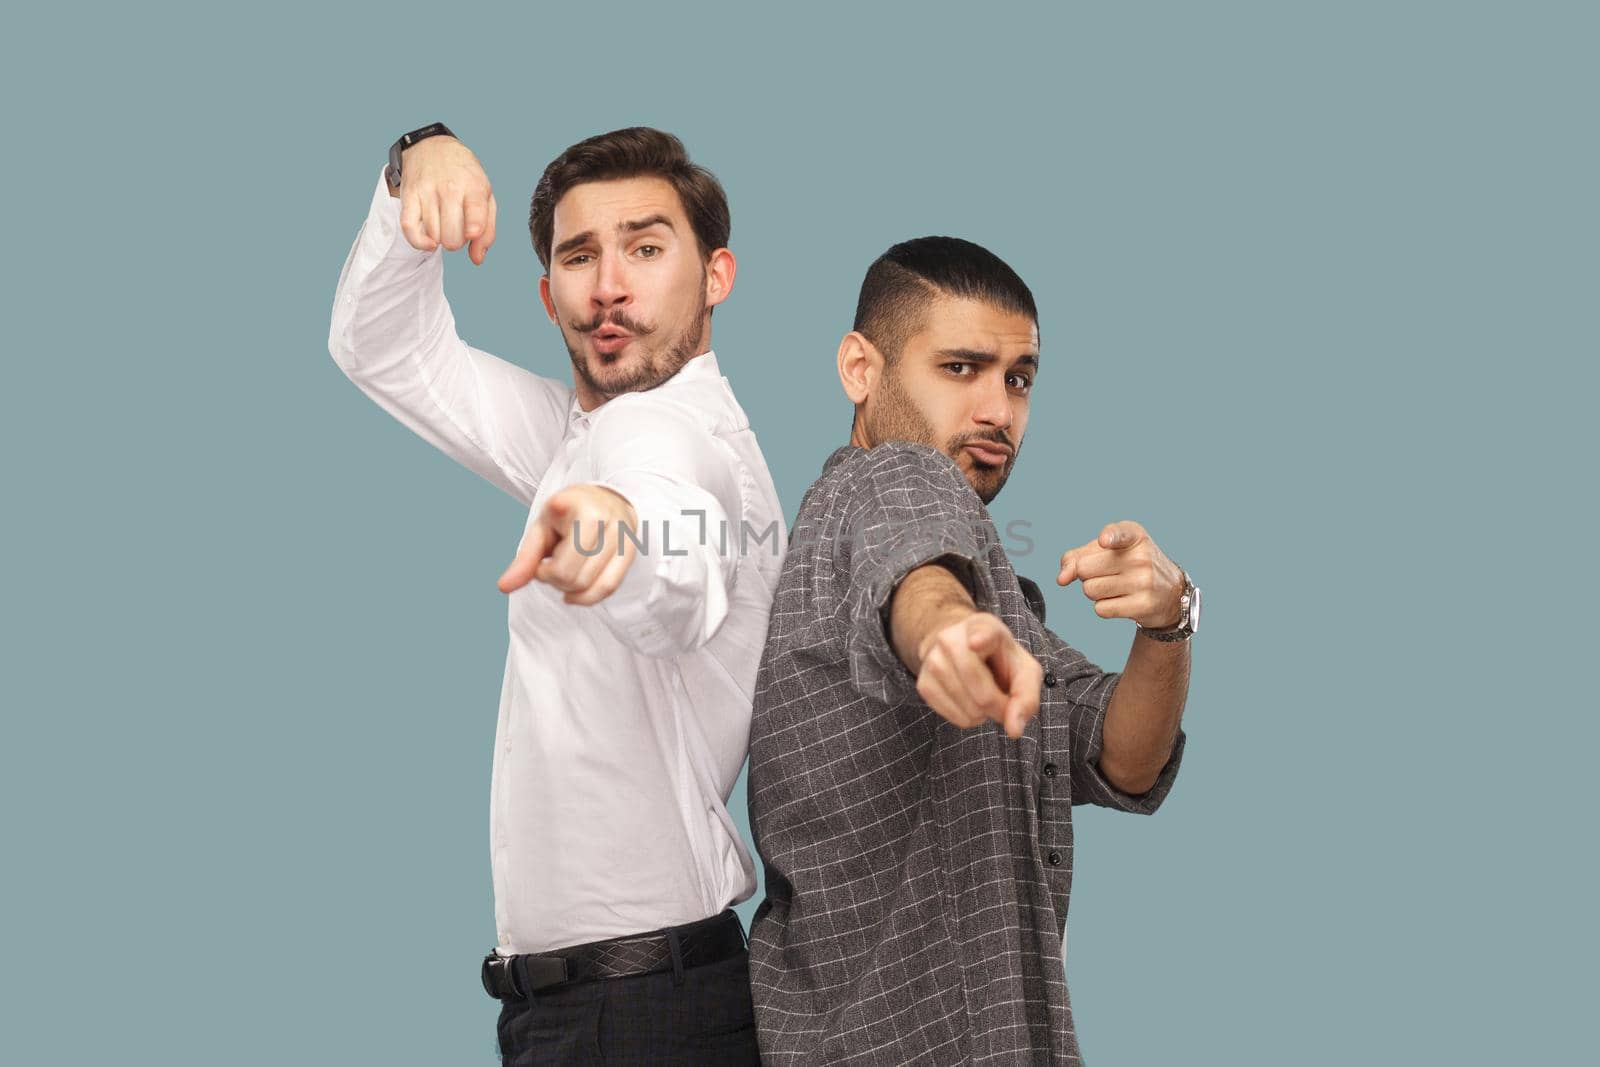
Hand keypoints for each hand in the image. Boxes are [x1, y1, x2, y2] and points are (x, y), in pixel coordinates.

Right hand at [395, 136, 496, 264]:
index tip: (472, 233)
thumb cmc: (464, 176)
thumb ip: (487, 230)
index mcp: (473, 187)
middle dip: (457, 242)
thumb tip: (477, 258)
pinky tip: (430, 242)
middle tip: (458, 230)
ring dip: (440, 239)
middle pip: (452, 236)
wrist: (432, 147)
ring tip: (444, 226)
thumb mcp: (485, 196)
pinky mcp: (408, 196)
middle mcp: (449, 188)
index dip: (474, 230)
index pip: (474, 215)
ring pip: (434, 236)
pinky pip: (409, 228)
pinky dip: (418, 242)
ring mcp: (427, 192)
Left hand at [497, 485, 640, 604]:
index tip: (542, 560)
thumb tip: (503, 587)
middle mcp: (605, 520)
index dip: (543, 571)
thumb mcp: (541, 529)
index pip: (560, 565)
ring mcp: (622, 536)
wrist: (606, 499)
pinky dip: (588, 597)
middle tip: (552, 566)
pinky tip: (574, 594)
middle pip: (574, 578)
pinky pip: (609, 587)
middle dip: (556, 581)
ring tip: (566, 571)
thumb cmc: (568, 514)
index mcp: (578, 509)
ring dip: (571, 588)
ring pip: (590, 585)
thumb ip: (525, 559)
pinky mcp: (630, 550)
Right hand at [914, 612, 1042, 739]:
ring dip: (984, 714)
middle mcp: (952, 639)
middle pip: (982, 693)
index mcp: (983, 627)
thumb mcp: (1024, 670)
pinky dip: (968, 718)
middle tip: (1004, 701)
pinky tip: (969, 701)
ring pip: (969, 709)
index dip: (981, 639)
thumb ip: (1027, 697)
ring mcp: (933, 661)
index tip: (976, 643)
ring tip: (984, 695)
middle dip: (1000, 708)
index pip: (981, 633)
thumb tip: (1014, 730)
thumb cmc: (999, 660)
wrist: (963, 648)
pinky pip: (953, 717)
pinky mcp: (923, 682)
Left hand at [1056, 520, 1184, 628]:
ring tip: (1114, 586)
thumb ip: (1076, 557)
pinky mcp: (1143, 605)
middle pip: (1084, 569)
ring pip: (1090, 590)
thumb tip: (1061, 579)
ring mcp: (1144, 582)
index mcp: (1134, 536)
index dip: (1109, 537)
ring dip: (1094, 591)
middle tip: (1105, 574)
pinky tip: (1122, 600)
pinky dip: (1104, 607)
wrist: (1169, 592)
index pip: (1118, 533)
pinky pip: (1100, 609)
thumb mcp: (1108, 551)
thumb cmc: (1130, 565)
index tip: (1104, 541)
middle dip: (1086, 575)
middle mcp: (1141, 557)